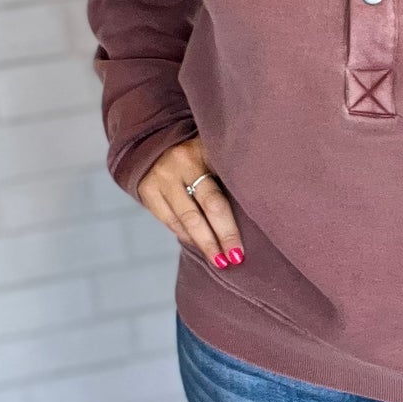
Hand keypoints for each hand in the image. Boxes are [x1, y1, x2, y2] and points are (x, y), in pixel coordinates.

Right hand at [135, 136, 244, 271]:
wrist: (155, 141)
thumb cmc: (198, 153)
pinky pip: (169, 220)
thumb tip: (255, 211)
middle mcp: (182, 162)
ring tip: (218, 260)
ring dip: (202, 242)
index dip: (231, 226)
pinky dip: (185, 234)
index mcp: (205, 151)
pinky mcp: (147, 189)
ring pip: (186, 219)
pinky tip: (197, 244)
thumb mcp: (215, 152)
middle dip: (220, 238)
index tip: (240, 250)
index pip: (222, 193)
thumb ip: (230, 173)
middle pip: (206, 207)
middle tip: (232, 260)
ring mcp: (162, 176)